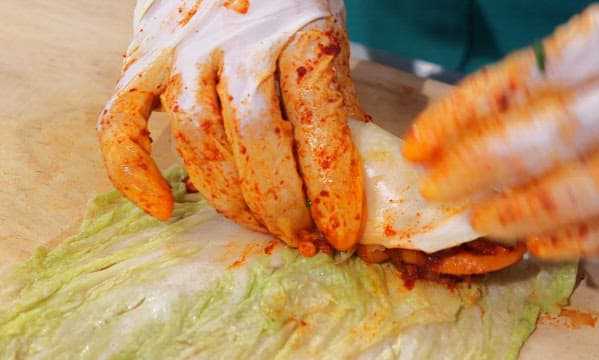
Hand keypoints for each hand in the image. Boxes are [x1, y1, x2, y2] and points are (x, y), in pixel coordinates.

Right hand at [97, 0, 366, 249]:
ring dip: (229, 199)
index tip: (340, 233)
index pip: (318, 124)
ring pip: (197, 139)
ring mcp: (184, 47)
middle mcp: (238, 39)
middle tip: (302, 239)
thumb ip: (340, 110)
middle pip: (255, 139)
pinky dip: (131, 172)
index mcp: (302, 33)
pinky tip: (162, 206)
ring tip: (260, 227)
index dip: (331, 191)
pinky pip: (121, 120)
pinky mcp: (143, 56)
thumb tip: (358, 184)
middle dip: (281, 206)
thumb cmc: (294, 10)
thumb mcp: (332, 47)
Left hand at [403, 1, 598, 259]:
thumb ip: (566, 70)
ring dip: (528, 210)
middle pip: (551, 133)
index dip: (461, 115)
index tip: (418, 144)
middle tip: (437, 191)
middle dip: (483, 168)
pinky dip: (587, 236)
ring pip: (595, 183)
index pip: (521, 79)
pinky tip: (543, 246)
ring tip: (482, 224)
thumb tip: (478, 127)